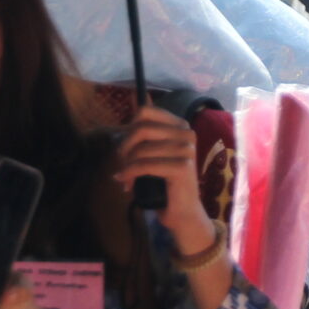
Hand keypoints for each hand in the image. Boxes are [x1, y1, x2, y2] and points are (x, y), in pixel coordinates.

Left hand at [113, 106, 208, 248]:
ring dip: (126, 166)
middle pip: (140, 128)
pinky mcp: (182, 167)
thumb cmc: (166, 182)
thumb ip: (147, 128)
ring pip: (140, 150)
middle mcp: (187, 133)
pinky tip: (126, 183)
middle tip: (122, 163)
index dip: (129, 129)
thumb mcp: (154, 151)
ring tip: (125, 177)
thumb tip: (135, 96)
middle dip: (125, 147)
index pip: (145, 112)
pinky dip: (130, 174)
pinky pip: (144, 165)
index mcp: (181, 125)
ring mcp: (186, 149)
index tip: (127, 147)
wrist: (183, 213)